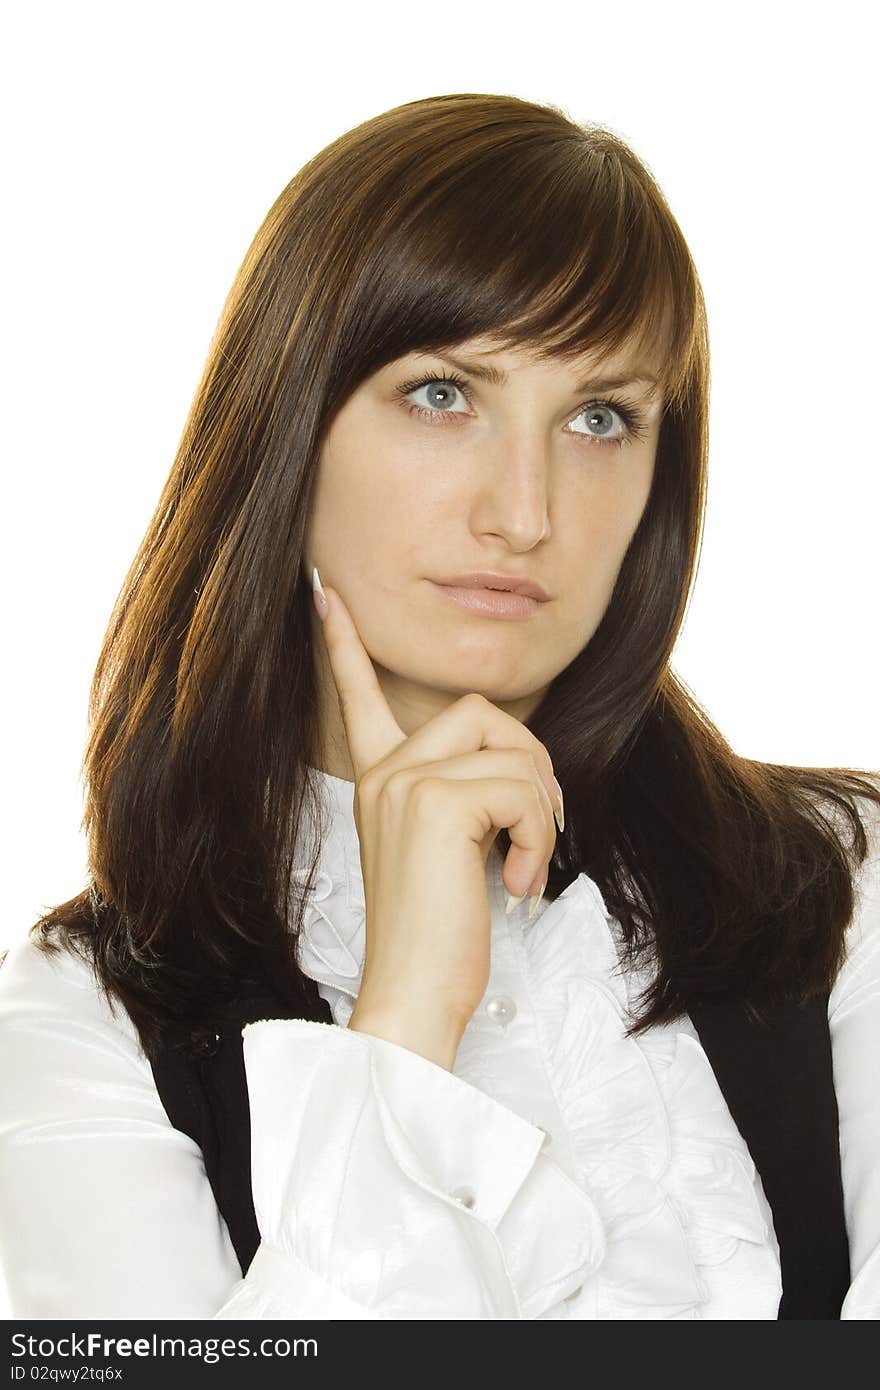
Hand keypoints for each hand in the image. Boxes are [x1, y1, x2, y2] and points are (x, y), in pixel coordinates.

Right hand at [313, 570, 562, 1066]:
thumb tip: (527, 767)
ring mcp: (405, 781)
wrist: (414, 993)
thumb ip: (466, 796)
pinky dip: (538, 838)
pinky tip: (515, 883)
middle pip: (486, 710)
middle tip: (537, 829)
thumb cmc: (439, 936)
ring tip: (521, 870)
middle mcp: (385, 771)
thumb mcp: (450, 852)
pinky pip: (524, 789)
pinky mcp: (436, 801)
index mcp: (380, 779)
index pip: (359, 694)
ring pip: (515, 752)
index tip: (323, 590)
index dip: (342, 641)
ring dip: (541, 815)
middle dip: (533, 766)